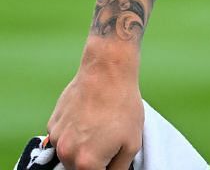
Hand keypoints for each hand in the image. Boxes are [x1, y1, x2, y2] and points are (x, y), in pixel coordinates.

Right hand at [46, 43, 142, 169]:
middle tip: (110, 141)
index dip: (108, 168)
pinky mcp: (51, 125)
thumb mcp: (132, 143)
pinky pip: (62, 139)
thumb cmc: (123, 107)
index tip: (113, 157)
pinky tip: (89, 118)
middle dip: (95, 161)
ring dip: (82, 148)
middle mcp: (66, 154)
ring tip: (101, 127)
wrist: (106, 73)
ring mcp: (56, 139)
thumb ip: (119, 167)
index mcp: (86, 163)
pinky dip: (74, 134)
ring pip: (70, 155)